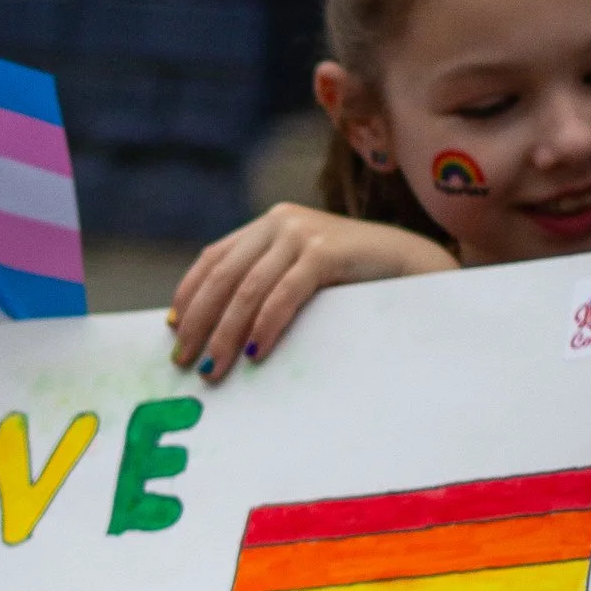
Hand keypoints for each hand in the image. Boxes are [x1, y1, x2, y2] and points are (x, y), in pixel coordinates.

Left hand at [168, 204, 455, 383]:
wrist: (416, 267)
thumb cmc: (358, 282)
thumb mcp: (303, 275)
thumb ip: (267, 285)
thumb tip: (215, 328)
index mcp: (269, 225)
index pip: (214, 258)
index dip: (189, 294)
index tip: (173, 329)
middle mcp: (280, 222)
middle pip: (224, 276)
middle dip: (200, 321)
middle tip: (185, 360)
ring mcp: (302, 233)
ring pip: (248, 289)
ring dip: (226, 334)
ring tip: (215, 368)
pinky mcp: (325, 251)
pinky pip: (282, 294)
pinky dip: (264, 326)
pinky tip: (255, 353)